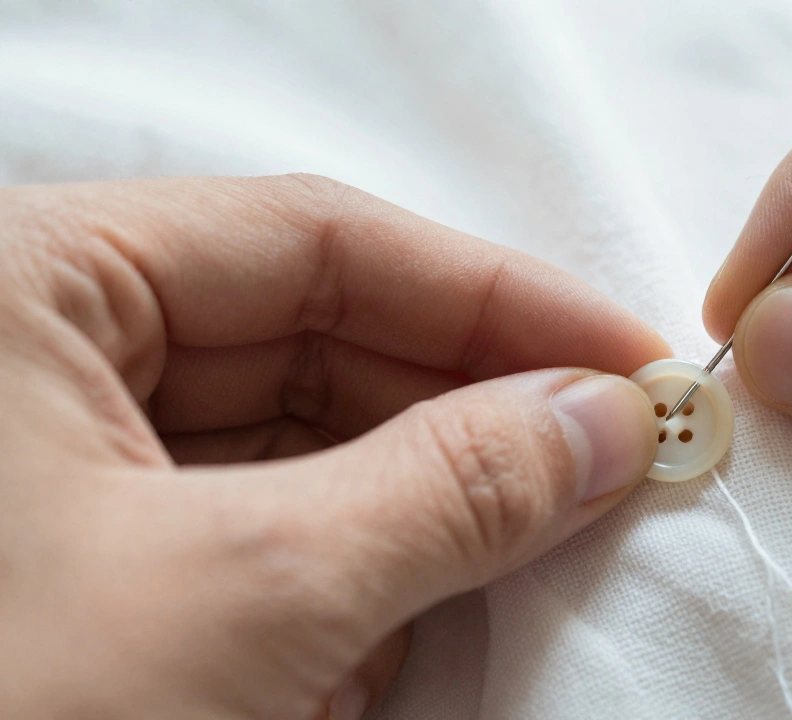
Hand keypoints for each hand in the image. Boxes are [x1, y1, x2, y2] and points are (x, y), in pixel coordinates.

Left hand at [0, 176, 665, 717]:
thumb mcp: (251, 596)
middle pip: (316, 339)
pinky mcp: (91, 571)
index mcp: (21, 284)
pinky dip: (353, 579)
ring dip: (423, 505)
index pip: (317, 244)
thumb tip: (608, 419)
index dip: (498, 296)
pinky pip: (260, 533)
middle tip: (614, 457)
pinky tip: (412, 635)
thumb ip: (452, 487)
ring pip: (297, 443)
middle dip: (472, 409)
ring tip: (537, 545)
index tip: (631, 358)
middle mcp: (36, 354)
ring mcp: (58, 468)